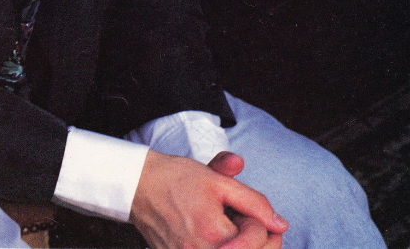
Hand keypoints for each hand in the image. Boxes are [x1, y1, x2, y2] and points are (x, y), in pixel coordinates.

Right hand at [130, 149, 287, 248]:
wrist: (140, 185)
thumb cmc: (178, 179)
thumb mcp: (218, 181)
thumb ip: (254, 202)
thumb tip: (281, 224)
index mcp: (215, 234)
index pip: (259, 238)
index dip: (262, 221)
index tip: (248, 210)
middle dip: (258, 240)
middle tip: (249, 222)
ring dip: (242, 245)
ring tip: (232, 230)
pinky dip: (225, 247)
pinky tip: (219, 238)